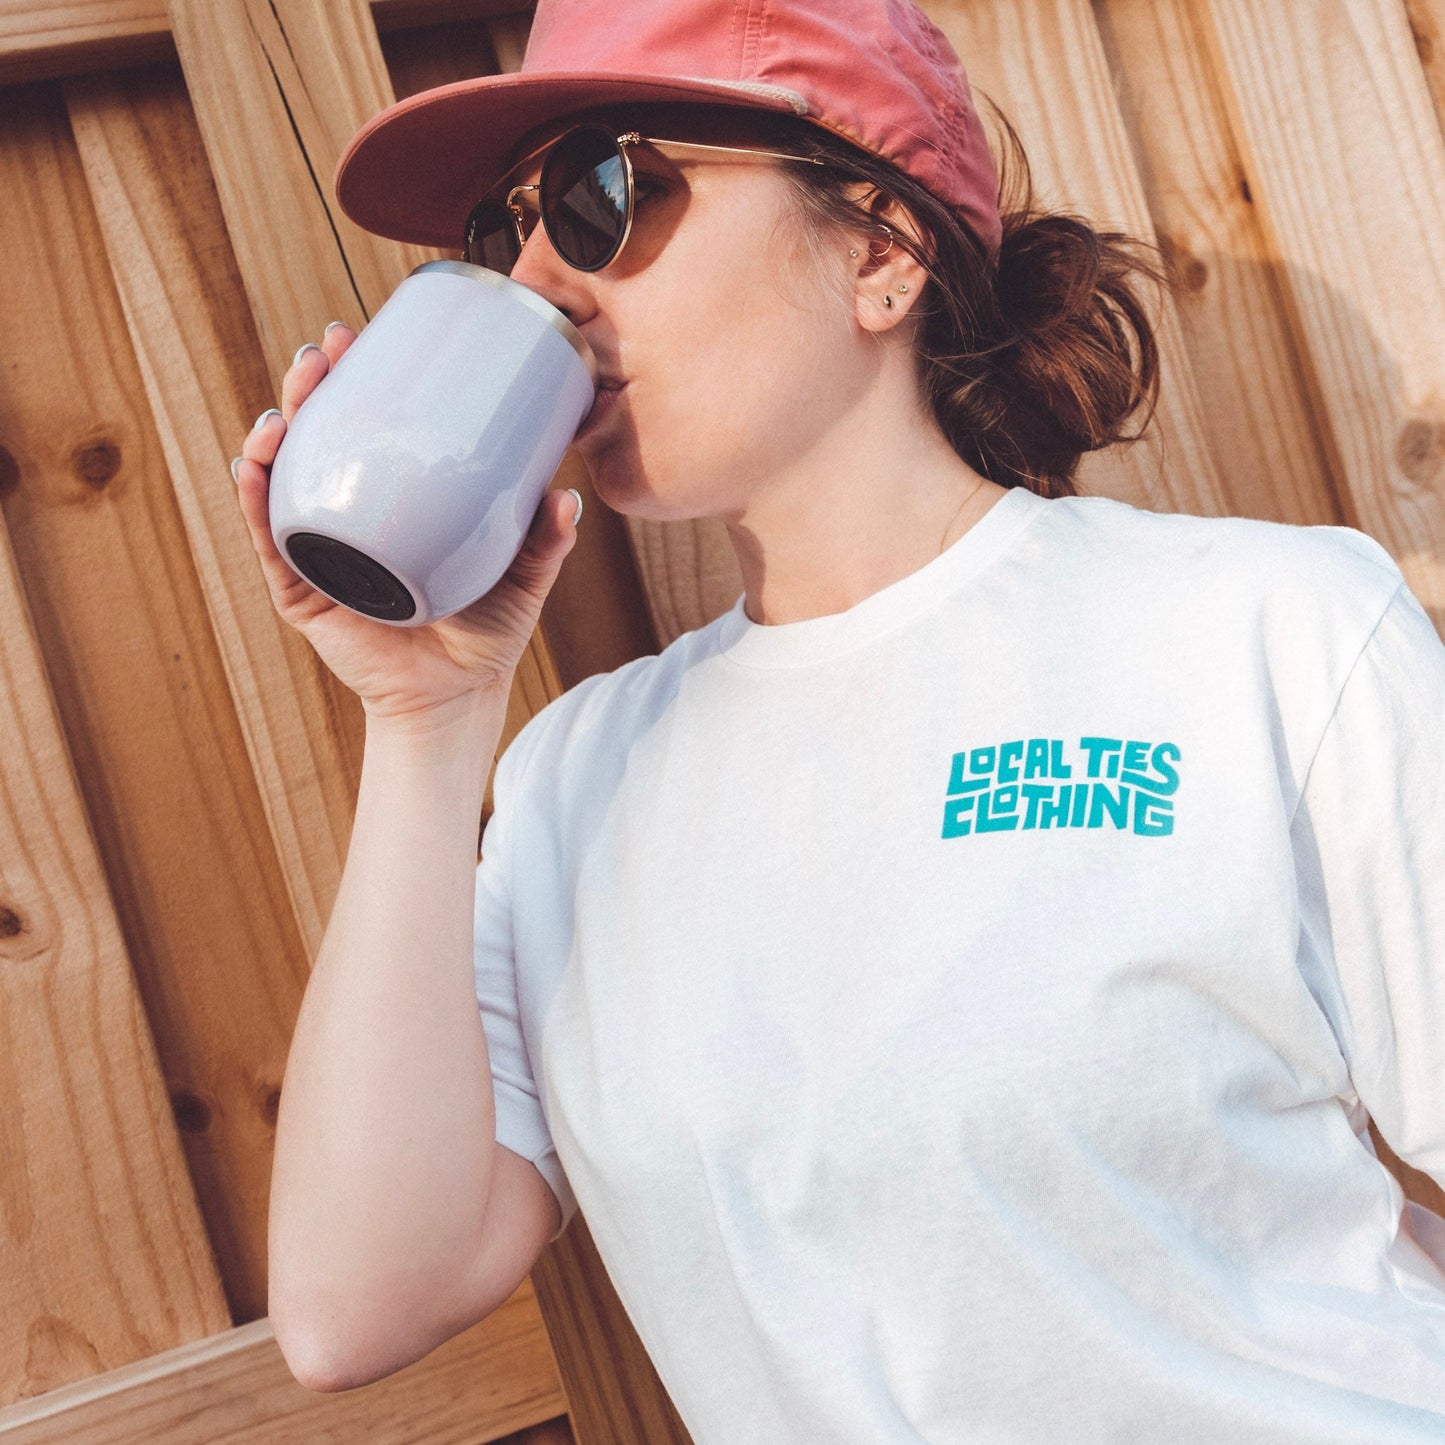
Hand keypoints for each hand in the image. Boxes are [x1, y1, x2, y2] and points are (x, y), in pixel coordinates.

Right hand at [231, 324, 581, 726]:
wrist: (459, 696)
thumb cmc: (487, 629)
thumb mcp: (523, 573)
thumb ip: (544, 537)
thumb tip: (566, 495)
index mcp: (391, 500)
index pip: (365, 427)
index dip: (354, 379)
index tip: (358, 337)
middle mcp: (348, 515)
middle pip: (315, 439)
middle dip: (308, 388)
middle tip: (321, 353)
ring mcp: (320, 549)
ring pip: (282, 479)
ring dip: (273, 433)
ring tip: (287, 404)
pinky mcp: (303, 591)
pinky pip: (272, 541)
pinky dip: (257, 502)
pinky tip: (252, 467)